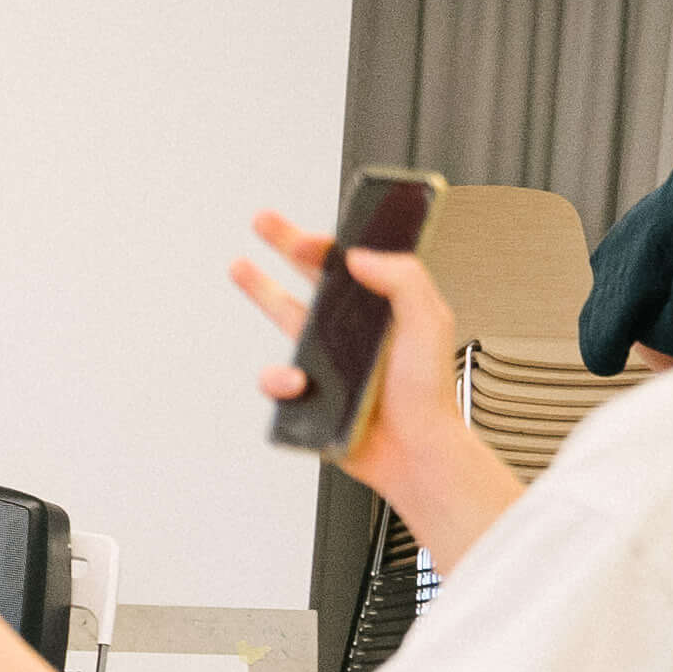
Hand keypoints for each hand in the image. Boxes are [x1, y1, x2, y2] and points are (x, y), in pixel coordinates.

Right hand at [230, 206, 478, 495]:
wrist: (415, 450)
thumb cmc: (428, 395)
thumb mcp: (430, 322)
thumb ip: (403, 279)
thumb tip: (360, 257)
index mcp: (381, 308)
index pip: (349, 264)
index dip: (324, 244)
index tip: (304, 235)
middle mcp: (351, 329)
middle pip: (311, 277)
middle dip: (284, 245)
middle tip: (263, 222)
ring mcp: (328, 359)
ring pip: (285, 317)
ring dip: (261, 290)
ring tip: (242, 269)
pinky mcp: (310, 392)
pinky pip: (277, 379)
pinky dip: (279, 378)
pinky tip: (298, 383)